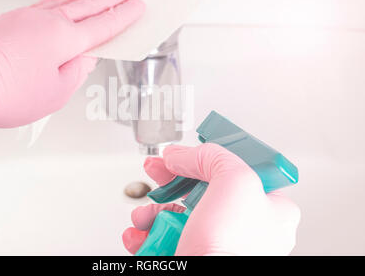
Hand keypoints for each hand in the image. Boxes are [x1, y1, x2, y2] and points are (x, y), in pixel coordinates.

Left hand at [0, 0, 144, 127]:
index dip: (124, 17)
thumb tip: (86, 58)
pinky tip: (65, 3)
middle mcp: (50, 23)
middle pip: (90, 5)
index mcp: (66, 41)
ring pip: (69, 2)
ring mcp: (31, 17)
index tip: (138, 7)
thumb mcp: (55, 92)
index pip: (103, 26)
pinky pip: (48, 6)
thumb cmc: (4, 90)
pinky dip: (64, 2)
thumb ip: (77, 73)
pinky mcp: (15, 19)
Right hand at [123, 144, 300, 255]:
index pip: (240, 169)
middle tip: (157, 167)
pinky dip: (148, 233)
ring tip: (145, 214)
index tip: (191, 152)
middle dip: (173, 177)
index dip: (211, 156)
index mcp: (269, 208)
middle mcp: (245, 227)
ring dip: (153, 209)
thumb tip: (184, 156)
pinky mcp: (194, 256)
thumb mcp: (235, 181)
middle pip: (203, 187)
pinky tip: (139, 234)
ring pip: (179, 212)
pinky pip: (167, 236)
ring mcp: (217, 243)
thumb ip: (212, 156)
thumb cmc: (231, 250)